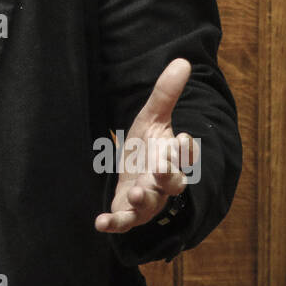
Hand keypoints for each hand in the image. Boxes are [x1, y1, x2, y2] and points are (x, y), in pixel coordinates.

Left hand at [95, 58, 198, 234]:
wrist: (130, 171)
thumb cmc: (146, 146)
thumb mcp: (152, 118)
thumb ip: (165, 94)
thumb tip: (182, 61)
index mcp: (173, 157)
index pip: (186, 155)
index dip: (186, 149)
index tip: (181, 137)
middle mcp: (164, 182)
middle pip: (173, 183)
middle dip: (167, 176)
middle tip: (159, 168)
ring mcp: (147, 199)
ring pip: (150, 205)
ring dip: (143, 201)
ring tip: (135, 194)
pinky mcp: (127, 212)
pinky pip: (123, 221)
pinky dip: (113, 223)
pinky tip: (100, 222)